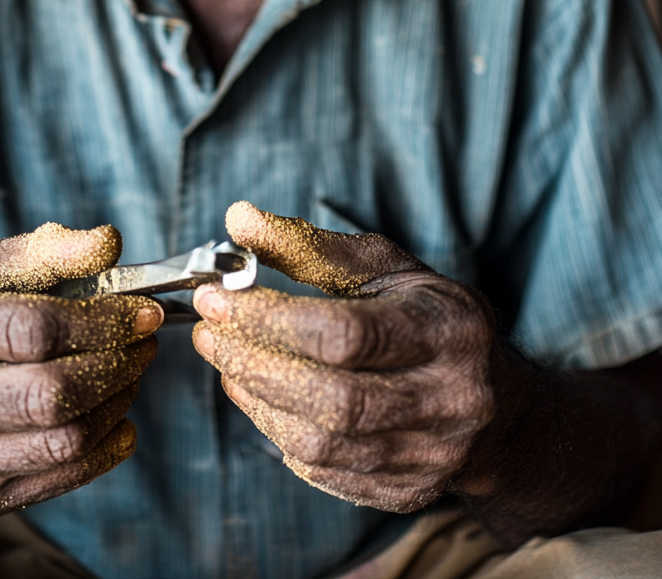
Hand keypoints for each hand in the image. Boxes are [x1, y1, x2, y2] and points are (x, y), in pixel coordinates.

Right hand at [0, 223, 161, 517]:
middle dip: (115, 364)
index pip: (27, 329)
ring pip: (60, 440)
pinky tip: (117, 415)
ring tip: (131, 371)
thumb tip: (108, 245)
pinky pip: (60, 477)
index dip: (99, 319)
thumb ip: (43, 252)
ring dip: (116, 402)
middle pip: (46, 394)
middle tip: (144, 341)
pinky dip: (106, 446)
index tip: (142, 310)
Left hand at [192, 202, 498, 512]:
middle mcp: (445, 400)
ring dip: (256, 399)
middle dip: (254, 362)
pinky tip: (260, 395)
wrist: (501, 409)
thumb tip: (240, 219)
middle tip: (210, 331)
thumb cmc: (432, 320)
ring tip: (226, 361)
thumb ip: (313, 247)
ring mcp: (428, 456)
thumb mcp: (387, 269)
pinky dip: (278, 433)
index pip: (348, 333)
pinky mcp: (404, 492)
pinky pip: (323, 472)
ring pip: (321, 443)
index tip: (220, 297)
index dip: (273, 318)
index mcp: (445, 330)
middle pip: (332, 398)